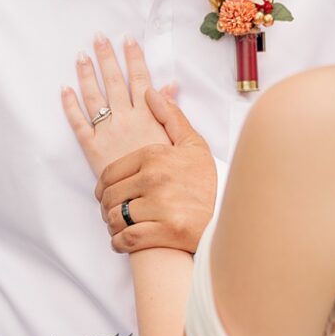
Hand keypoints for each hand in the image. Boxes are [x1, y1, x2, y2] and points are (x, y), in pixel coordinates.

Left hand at [62, 36, 170, 179]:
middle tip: (98, 37)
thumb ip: (171, 111)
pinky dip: (70, 106)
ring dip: (86, 74)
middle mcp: (126, 118)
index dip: (133, 57)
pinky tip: (64, 90)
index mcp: (147, 115)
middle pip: (113, 81)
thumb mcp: (178, 140)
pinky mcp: (93, 149)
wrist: (151, 202)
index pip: (139, 78)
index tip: (127, 39)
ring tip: (81, 56)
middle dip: (106, 57)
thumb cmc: (169, 173)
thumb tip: (170, 85)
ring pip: (94, 97)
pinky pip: (78, 124)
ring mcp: (107, 132)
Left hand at [96, 89, 215, 253]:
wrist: (232, 215)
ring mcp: (160, 206)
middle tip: (112, 213)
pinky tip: (123, 241)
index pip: (110, 173)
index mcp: (154, 155)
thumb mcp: (192, 143)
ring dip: (112, 227)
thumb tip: (149, 92)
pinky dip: (120, 244)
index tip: (105, 195)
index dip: (102, 187)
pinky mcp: (166, 233)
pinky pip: (127, 240)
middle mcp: (154, 179)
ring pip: (116, 219)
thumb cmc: (207, 180)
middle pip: (109, 197)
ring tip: (119, 228)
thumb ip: (169, 116)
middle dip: (106, 208)